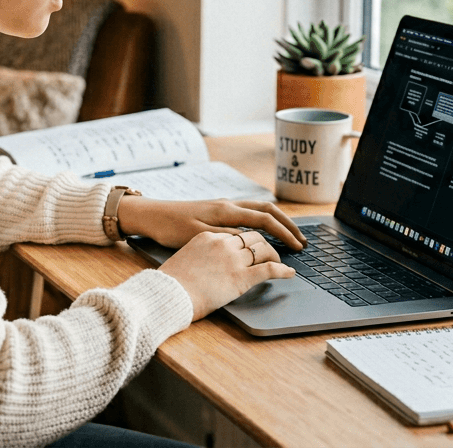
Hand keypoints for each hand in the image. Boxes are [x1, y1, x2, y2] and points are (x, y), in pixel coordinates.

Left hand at [116, 197, 307, 250]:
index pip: (264, 219)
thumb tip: (251, 240)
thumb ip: (226, 238)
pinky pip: (247, 213)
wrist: (150, 215)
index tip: (297, 247)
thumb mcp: (199, 235)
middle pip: (267, 209)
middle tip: (301, 240)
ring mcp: (222, 206)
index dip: (284, 233)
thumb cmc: (170, 227)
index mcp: (226, 210)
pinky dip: (262, 221)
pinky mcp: (216, 211)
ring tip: (288, 236)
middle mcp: (228, 204)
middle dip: (287, 224)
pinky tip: (263, 233)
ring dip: (276, 221)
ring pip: (258, 209)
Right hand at [158, 230, 295, 320]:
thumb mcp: (185, 257)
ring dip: (275, 255)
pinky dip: (283, 270)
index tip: (253, 245)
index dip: (248, 238)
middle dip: (267, 242)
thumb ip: (200, 254)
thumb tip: (207, 263)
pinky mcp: (241, 277)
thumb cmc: (172, 280)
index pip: (236, 232)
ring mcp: (233, 258)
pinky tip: (290, 273)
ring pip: (263, 249)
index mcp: (208, 235)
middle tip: (274, 249)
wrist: (168, 293)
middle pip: (253, 236)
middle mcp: (223, 242)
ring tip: (282, 261)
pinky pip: (269, 269)